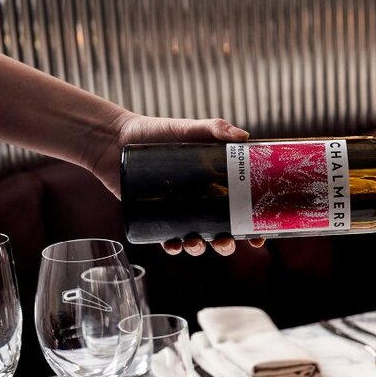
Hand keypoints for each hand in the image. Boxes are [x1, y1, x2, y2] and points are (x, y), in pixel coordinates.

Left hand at [89, 113, 264, 255]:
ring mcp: (180, 211)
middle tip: (226, 241)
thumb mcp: (188, 128)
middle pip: (223, 230)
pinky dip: (173, 247)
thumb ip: (216, 128)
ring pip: (198, 238)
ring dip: (201, 248)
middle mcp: (201, 201)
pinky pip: (168, 239)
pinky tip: (174, 246)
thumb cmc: (155, 131)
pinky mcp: (156, 217)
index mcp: (217, 184)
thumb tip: (244, 136)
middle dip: (227, 244)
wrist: (115, 139)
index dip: (254, 226)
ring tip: (196, 243)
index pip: (242, 209)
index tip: (260, 237)